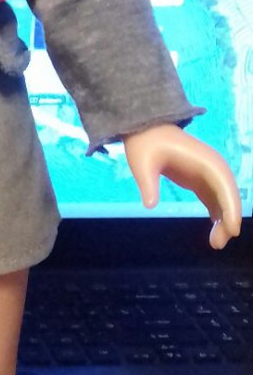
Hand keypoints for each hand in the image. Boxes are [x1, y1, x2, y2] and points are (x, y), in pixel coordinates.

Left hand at [123, 124, 241, 249]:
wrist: (146, 130)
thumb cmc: (146, 144)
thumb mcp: (142, 163)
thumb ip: (148, 183)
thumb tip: (150, 205)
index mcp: (204, 160)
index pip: (224, 184)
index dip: (231, 206)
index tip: (233, 228)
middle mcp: (212, 167)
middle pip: (228, 194)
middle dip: (229, 218)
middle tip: (217, 243)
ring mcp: (208, 174)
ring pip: (223, 199)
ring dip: (223, 220)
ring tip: (215, 243)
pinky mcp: (201, 180)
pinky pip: (214, 200)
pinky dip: (217, 215)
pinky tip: (215, 233)